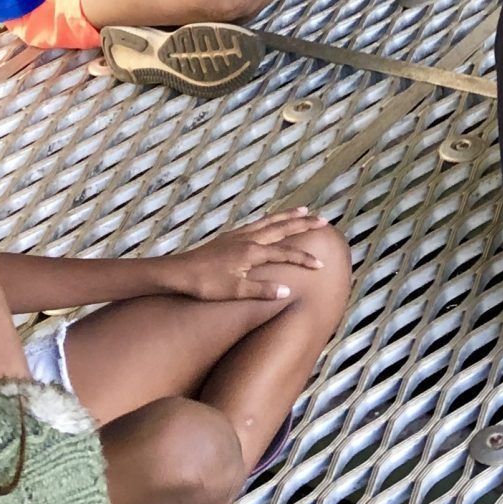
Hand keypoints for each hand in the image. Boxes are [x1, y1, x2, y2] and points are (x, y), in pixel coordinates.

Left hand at [160, 209, 331, 300]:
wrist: (179, 272)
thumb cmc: (205, 284)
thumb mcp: (234, 292)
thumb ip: (261, 290)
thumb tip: (287, 290)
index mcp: (251, 252)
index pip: (285, 253)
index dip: (303, 259)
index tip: (321, 264)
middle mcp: (248, 239)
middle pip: (281, 228)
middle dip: (303, 225)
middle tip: (323, 220)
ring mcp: (238, 235)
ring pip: (269, 221)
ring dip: (288, 217)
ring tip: (303, 211)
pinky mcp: (230, 237)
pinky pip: (257, 223)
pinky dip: (270, 219)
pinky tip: (270, 221)